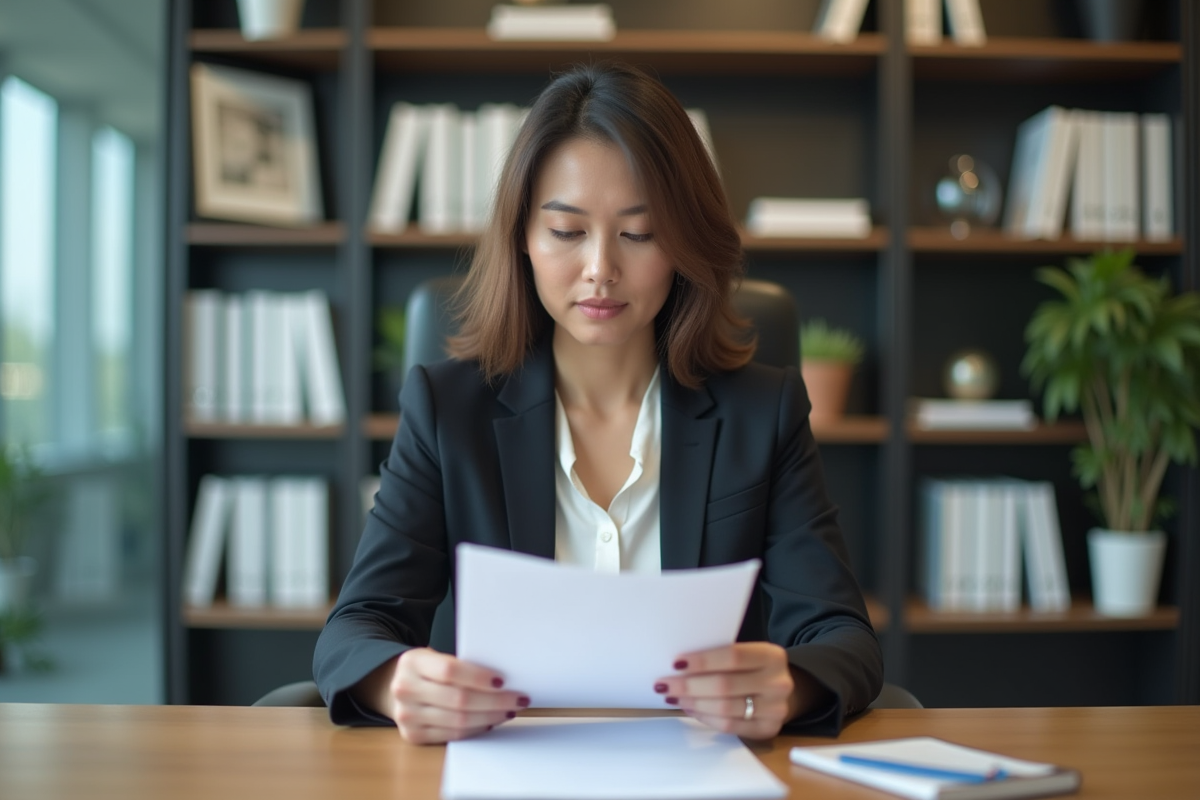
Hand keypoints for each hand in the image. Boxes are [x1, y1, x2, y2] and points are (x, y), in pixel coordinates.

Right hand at [356, 648, 528, 744]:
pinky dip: (476, 729)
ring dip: (490, 717)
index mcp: (412, 662)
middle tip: (518, 698)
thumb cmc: (426, 669)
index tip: (503, 680)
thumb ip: (460, 664)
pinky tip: (489, 721)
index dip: (479, 677)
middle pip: (459, 700)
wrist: (394, 686)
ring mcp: (406, 716)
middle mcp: (405, 689)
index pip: (450, 671)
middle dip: (494, 701)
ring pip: (458, 721)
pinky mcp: (412, 736)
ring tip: (508, 710)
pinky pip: (452, 735)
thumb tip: (502, 679)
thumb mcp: (435, 657)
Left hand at [653, 642, 804, 739]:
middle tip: (664, 684)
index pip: (733, 656)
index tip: (676, 663)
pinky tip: (691, 708)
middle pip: (725, 685)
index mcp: (772, 655)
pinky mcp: (768, 729)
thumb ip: (722, 656)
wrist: (784, 690)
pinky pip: (730, 726)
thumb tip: (679, 664)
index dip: (703, 660)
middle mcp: (778, 682)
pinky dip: (705, 717)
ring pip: (725, 708)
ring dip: (693, 702)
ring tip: (674, 696)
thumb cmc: (754, 668)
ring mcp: (776, 709)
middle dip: (689, 685)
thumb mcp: (749, 654)